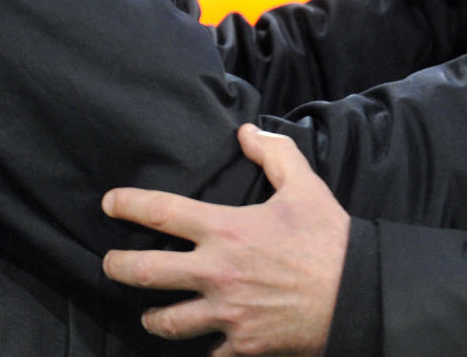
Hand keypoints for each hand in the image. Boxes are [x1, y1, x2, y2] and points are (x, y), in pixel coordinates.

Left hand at [102, 124, 348, 356]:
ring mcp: (226, 313)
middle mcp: (216, 272)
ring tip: (148, 313)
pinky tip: (199, 345)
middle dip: (118, 266)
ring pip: (166, 321)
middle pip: (146, 272)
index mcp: (226, 230)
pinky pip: (207, 354)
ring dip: (151, 317)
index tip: (109, 203)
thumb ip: (273, 153)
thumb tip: (245, 132)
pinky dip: (202, 350)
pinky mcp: (241, 345)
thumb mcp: (304, 185)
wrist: (358, 293)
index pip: (161, 212)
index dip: (128, 204)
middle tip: (109, 264)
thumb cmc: (328, 238)